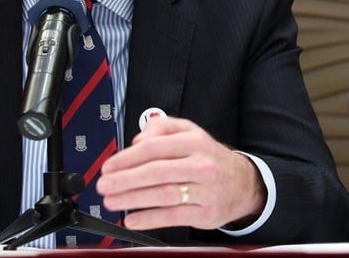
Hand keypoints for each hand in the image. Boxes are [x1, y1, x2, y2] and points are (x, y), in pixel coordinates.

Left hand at [97, 117, 265, 230]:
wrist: (244, 184)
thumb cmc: (210, 159)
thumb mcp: (191, 133)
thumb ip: (162, 128)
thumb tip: (137, 140)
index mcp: (195, 142)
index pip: (155, 147)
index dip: (127, 158)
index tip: (108, 166)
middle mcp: (201, 164)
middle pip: (157, 171)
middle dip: (125, 179)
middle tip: (104, 185)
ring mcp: (205, 190)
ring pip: (163, 195)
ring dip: (132, 199)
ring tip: (111, 201)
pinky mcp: (205, 213)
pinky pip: (172, 216)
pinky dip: (149, 219)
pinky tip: (132, 219)